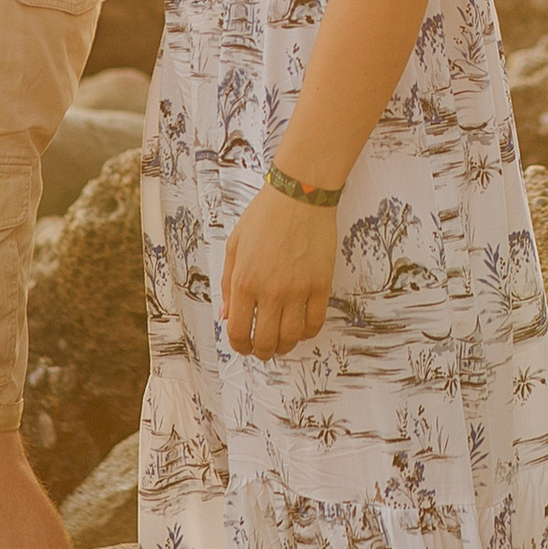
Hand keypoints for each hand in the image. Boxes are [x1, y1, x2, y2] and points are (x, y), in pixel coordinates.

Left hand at [218, 181, 337, 359]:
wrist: (299, 196)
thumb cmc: (264, 217)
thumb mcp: (234, 247)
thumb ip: (228, 284)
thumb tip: (227, 316)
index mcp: (244, 282)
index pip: (239, 331)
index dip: (239, 345)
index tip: (243, 345)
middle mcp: (270, 291)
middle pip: (266, 341)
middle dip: (261, 352)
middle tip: (262, 349)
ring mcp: (298, 290)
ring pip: (292, 337)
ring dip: (285, 346)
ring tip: (282, 341)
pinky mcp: (320, 285)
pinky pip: (315, 322)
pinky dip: (308, 333)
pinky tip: (302, 328)